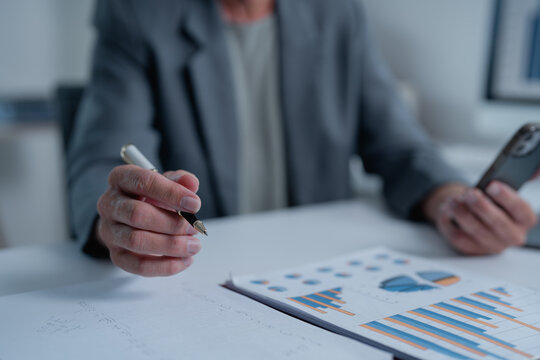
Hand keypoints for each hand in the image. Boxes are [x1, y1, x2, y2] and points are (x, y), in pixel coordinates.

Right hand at [96, 165, 201, 275]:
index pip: (144, 182)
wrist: (132, 217)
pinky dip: (165, 266)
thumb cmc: (152, 196)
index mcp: (121, 178)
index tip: (194, 204)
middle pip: (137, 215)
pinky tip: (184, 260)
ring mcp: (109, 231)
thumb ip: (180, 180)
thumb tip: (191, 183)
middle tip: (194, 227)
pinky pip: (138, 265)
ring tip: (193, 245)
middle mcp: (109, 204)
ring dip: (171, 245)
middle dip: (172, 223)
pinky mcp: (116, 255)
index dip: (171, 193)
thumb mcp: (166, 182)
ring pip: (137, 241)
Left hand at [423, 182, 537, 254]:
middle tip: (470, 193)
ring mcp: (492, 245)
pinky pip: (458, 237)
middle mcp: (512, 235)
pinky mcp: (472, 249)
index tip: (492, 185)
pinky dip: (449, 222)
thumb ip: (521, 178)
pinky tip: (446, 210)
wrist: (473, 213)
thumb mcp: (504, 188)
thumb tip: (534, 169)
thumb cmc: (491, 200)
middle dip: (482, 206)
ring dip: (462, 213)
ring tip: (453, 200)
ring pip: (476, 231)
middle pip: (498, 223)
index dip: (507, 198)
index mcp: (525, 219)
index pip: (521, 210)